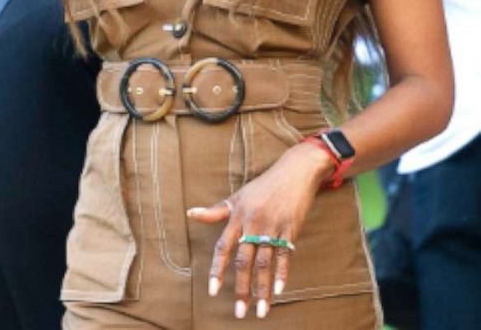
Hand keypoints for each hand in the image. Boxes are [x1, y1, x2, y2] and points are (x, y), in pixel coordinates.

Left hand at [187, 141, 330, 318]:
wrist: (293, 172)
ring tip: (260, 312)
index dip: (217, 269)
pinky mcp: (290, 229)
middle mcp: (253, 223)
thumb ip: (216, 211)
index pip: (223, 246)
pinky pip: (285, 255)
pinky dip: (282, 274)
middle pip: (244, 260)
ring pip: (265, 262)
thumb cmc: (262, 186)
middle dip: (241, 288)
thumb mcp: (237, 196)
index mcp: (237, 215)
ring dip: (262, 289)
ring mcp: (272, 227)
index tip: (214, 291)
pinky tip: (278, 291)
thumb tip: (190, 214)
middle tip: (239, 312)